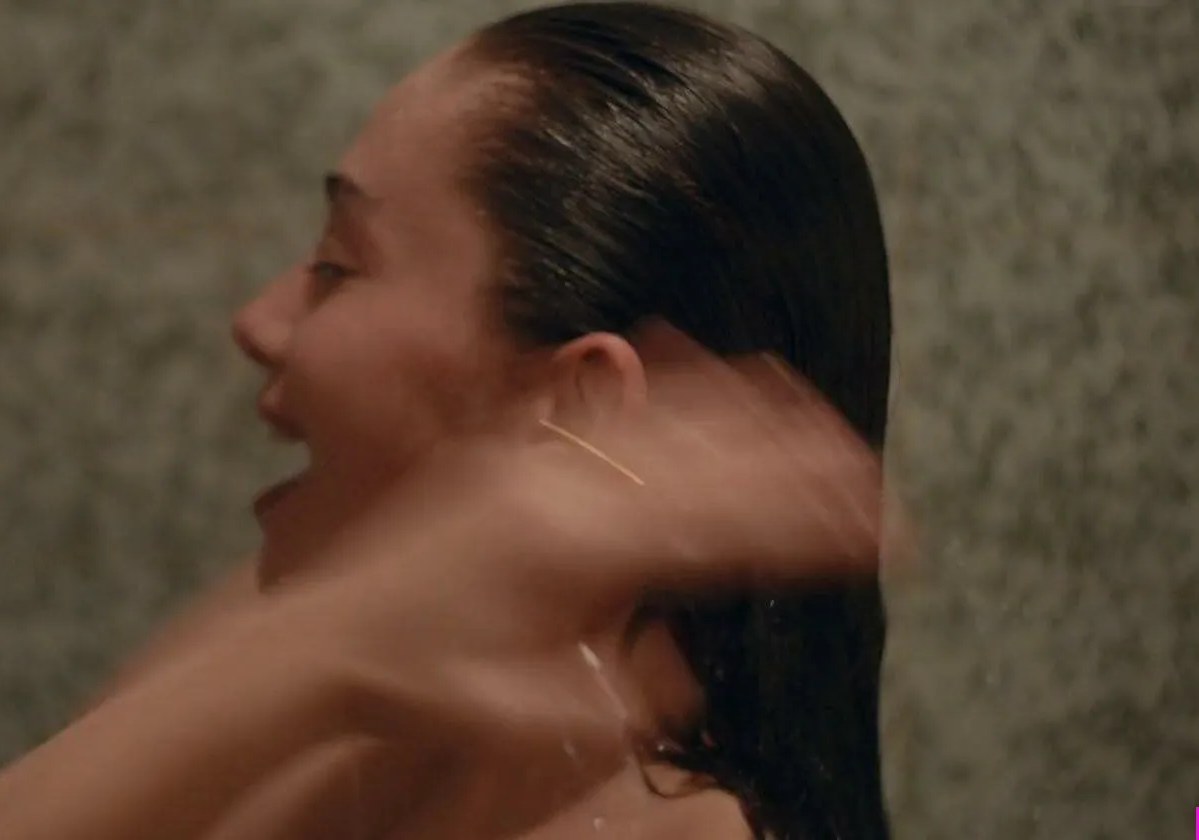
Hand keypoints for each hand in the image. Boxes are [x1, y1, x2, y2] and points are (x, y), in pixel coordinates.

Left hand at [273, 324, 905, 771]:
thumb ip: (613, 696)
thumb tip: (687, 665)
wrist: (321, 639)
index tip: (878, 527)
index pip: (721, 525)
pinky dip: (652, 379)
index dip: (807, 524)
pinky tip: (677, 354)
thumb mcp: (518, 714)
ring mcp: (526, 457)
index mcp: (575, 549)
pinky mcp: (499, 450)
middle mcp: (558, 484)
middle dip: (796, 460)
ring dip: (739, 406)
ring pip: (656, 412)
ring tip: (808, 405)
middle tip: (870, 470)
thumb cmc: (417, 686)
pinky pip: (593, 398)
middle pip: (705, 454)